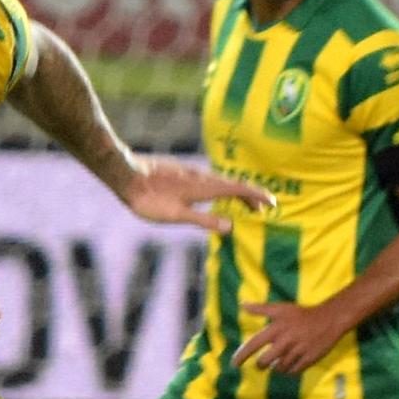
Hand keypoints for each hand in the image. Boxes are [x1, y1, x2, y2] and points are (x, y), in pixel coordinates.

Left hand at [123, 156, 272, 234]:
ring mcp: (191, 173)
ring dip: (235, 192)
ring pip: (220, 181)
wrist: (126, 174)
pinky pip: (208, 179)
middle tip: (261, 209)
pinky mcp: (180, 171)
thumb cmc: (150, 198)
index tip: (272, 203)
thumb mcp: (177, 215)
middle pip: (233, 185)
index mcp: (206, 187)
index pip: (239, 189)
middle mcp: (202, 176)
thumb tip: (230, 227)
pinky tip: (213, 193)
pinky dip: (219, 187)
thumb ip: (204, 220)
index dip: (257, 196)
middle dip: (249, 196)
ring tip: (242, 203)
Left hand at [232, 301, 350, 373]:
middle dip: (261, 365)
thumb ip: (260, 309)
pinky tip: (290, 365)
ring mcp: (297, 352)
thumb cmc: (301, 314)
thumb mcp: (280, 308)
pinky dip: (289, 371)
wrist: (329, 319)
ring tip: (278, 362)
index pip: (253, 345)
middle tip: (262, 364)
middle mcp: (284, 342)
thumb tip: (242, 304)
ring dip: (276, 368)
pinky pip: (293, 372)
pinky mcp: (309, 359)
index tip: (233, 364)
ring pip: (279, 369)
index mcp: (275, 330)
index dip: (241, 356)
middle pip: (264, 362)